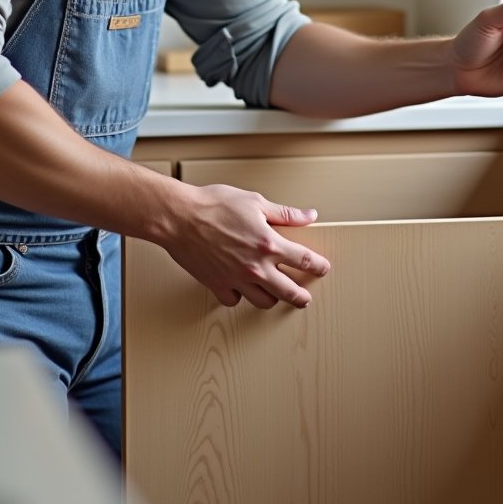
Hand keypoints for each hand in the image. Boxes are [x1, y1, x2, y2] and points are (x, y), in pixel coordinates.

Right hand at [164, 184, 330, 309]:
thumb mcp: (254, 202)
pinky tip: (241, 288)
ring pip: (264, 302)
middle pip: (289, 291)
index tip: (323, 268)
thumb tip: (309, 216)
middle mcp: (255, 267)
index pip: (304, 260)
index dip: (318, 266)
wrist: (179, 217)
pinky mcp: (217, 285)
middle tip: (305, 297)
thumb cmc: (213, 205)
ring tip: (275, 294)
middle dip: (302, 296)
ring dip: (273, 298)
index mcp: (268, 244)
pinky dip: (240, 296)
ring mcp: (236, 279)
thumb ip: (284, 214)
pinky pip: (235, 300)